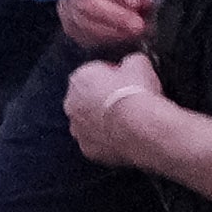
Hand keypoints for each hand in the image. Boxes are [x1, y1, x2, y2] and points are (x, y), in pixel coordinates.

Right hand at [52, 0, 151, 55]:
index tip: (137, 1)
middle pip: (87, 2)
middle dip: (117, 15)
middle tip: (139, 24)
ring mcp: (66, 8)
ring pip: (88, 23)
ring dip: (116, 30)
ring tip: (138, 31)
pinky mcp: (70, 28)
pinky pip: (89, 38)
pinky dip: (111, 38)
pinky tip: (127, 36)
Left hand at [65, 52, 169, 169]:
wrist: (140, 126)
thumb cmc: (136, 92)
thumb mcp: (138, 63)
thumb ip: (129, 61)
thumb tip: (132, 63)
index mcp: (79, 78)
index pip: (93, 73)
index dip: (111, 77)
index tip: (125, 81)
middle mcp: (71, 103)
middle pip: (87, 98)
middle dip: (102, 99)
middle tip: (126, 101)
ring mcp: (77, 129)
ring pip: (89, 122)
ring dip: (103, 120)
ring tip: (127, 121)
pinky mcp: (87, 149)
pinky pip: (97, 142)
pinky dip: (107, 140)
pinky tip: (125, 137)